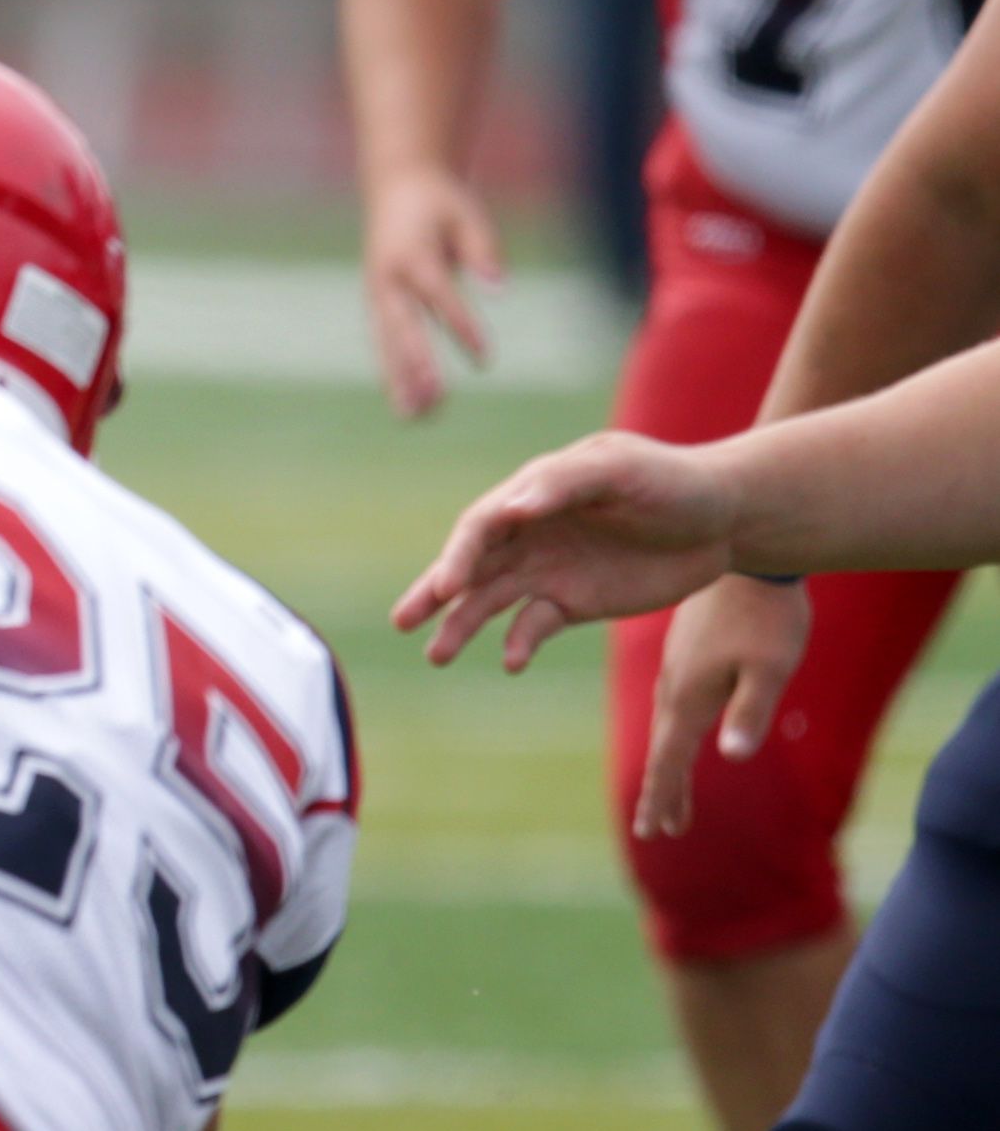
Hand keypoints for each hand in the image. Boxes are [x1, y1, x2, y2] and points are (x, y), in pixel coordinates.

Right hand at [363, 166, 505, 419]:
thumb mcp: (468, 215)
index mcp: (412, 254)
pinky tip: (406, 404)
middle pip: (403, 329)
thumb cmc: (440, 202)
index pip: (439, 297)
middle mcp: (388, 279)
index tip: (484, 359)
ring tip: (415, 417)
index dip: (461, 327)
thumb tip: (501, 289)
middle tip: (435, 397)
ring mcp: (377, 293)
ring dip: (399, 381)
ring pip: (386, 344)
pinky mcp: (376, 303)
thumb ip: (483, 251)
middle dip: (418, 365)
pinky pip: (383, 344)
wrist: (396, 185)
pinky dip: (392, 373)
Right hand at [393, 431, 739, 670]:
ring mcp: (547, 569)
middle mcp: (529, 532)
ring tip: (437, 656)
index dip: (459, 555)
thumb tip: (511, 508)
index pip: (482, 525)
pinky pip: (532, 627)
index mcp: (534, 493)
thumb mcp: (623, 469)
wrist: (727, 520)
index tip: (448, 586)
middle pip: (471, 565)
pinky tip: (512, 662)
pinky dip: (518, 644)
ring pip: (490, 602)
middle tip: (403, 620)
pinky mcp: (570, 603)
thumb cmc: (673, 481)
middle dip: (434, 592)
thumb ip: (566, 483)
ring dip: (461, 626)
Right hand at [637, 572, 811, 839]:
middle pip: (665, 751)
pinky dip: (674, 733)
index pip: (671, 760)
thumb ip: (750, 711)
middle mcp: (674, 686)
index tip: (653, 833)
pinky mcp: (686, 654)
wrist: (751, 562)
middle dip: (664, 792)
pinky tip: (682, 732)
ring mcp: (677, 669)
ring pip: (669, 728)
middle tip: (660, 831)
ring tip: (675, 797)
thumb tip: (732, 756)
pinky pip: (673, 705)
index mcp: (689, 696)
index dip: (663, 797)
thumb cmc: (768, 617)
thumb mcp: (771, 667)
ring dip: (670, 766)